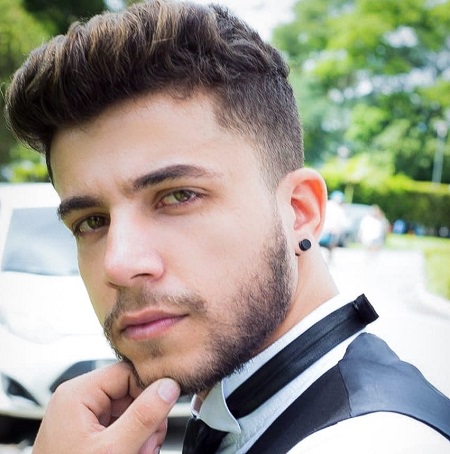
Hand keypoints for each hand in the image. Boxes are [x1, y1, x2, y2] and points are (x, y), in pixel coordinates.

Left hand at [33, 362, 180, 453]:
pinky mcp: (88, 432)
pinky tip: (135, 452)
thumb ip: (143, 416)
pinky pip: (120, 424)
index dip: (150, 389)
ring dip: (142, 431)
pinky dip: (132, 438)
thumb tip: (169, 386)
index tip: (163, 410)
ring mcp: (82, 416)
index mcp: (77, 393)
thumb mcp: (112, 450)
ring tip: (142, 452)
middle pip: (130, 391)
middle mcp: (78, 399)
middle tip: (150, 443)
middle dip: (146, 417)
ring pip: (129, 409)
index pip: (128, 371)